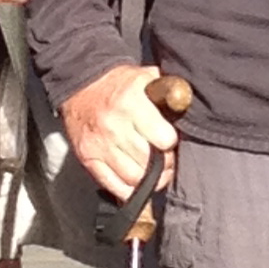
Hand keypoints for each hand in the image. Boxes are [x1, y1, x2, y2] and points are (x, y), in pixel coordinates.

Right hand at [62, 62, 182, 201]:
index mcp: (131, 102)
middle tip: (165, 159)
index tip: (170, 140)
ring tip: (154, 171)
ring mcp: (99, 145)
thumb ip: (167, 90)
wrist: (81, 85)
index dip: (171, 142)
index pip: (164, 139)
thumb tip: (187, 103)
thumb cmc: (119, 84)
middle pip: (150, 163)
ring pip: (134, 178)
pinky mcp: (88, 159)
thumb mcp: (146, 77)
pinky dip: (130, 189)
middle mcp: (114, 125)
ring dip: (150, 180)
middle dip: (164, 164)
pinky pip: (115, 186)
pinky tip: (137, 182)